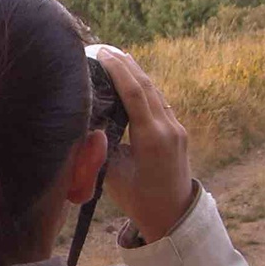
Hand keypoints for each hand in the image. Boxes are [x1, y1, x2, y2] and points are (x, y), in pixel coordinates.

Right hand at [94, 47, 195, 243]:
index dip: (117, 70)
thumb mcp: (114, 175)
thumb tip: (87, 122)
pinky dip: (142, 87)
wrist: (173, 217)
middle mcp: (168, 128)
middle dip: (125, 64)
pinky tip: (128, 80)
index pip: (135, 93)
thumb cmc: (140, 201)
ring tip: (113, 57)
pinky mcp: (177, 131)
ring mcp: (176, 128)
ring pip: (154, 91)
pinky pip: (158, 102)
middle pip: (146, 85)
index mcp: (152, 138)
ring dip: (134, 72)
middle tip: (102, 48)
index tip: (100, 52)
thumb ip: (102, 146)